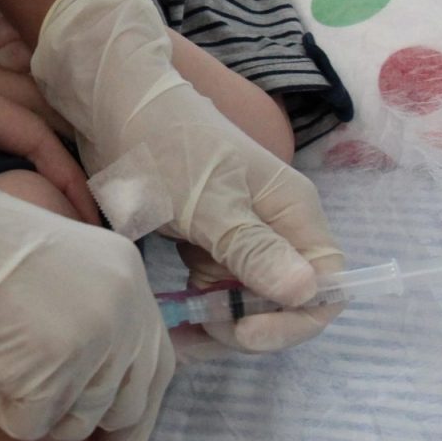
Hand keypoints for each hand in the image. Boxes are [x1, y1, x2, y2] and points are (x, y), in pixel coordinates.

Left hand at [30, 0, 341, 353]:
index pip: (326, 285)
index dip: (296, 318)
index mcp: (292, 212)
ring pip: (249, 302)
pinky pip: (216, 291)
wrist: (115, 109)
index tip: (244, 331)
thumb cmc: (165, 146)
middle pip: (288, 300)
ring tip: (177, 329)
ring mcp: (243, 237)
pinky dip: (198, 310)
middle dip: (251, 325)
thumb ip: (253, 248)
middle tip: (201, 329)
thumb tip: (308, 291)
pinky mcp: (210, 243)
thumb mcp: (207, 201)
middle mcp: (277, 228)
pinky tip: (171, 320)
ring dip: (220, 324)